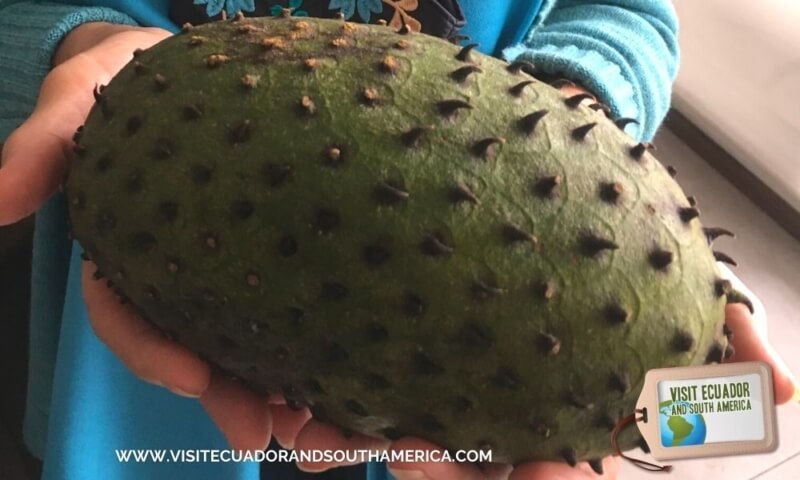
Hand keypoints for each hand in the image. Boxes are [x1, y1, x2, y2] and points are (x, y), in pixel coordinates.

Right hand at [0, 21, 297, 450]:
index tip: (194, 377)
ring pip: (242, 334)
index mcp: (123, 244)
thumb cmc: (125, 79)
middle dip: (223, 391)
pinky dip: (304, 337)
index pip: (125, 311)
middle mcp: (173, 264)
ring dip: (270, 383)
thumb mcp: (76, 99)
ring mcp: (225, 258)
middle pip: (192, 340)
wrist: (182, 63)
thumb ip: (43, 146)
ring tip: (308, 418)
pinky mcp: (270, 245)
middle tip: (261, 429)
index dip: (151, 351)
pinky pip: (284, 297)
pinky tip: (330, 365)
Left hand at [290, 267, 797, 479]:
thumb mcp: (683, 267)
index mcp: (560, 397)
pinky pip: (353, 363)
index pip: (555, 464)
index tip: (546, 477)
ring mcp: (436, 360)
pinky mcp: (389, 320)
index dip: (549, 479)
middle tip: (406, 455)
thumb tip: (781, 388)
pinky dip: (325, 383)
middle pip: (462, 456)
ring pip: (395, 420)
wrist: (546, 156)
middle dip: (434, 468)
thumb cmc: (615, 217)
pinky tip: (297, 387)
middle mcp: (492, 391)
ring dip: (357, 438)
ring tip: (317, 438)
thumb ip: (728, 328)